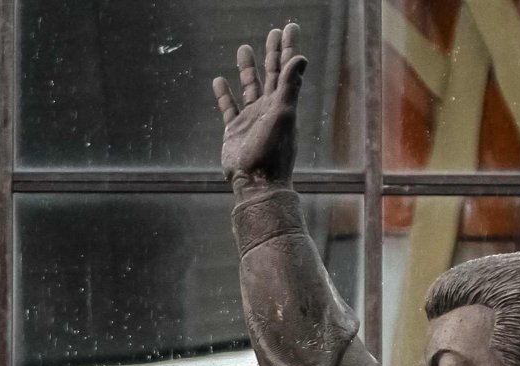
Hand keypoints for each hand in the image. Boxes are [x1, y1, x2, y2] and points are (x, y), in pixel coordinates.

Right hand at [213, 24, 306, 188]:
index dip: (287, 47)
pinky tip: (219, 80)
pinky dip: (224, 94)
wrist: (256, 184)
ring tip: (243, 48)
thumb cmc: (272, 152)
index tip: (289, 27)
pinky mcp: (234, 130)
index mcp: (282, 103)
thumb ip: (289, 86)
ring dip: (247, 68)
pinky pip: (228, 107)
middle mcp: (268, 108)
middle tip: (273, 32)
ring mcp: (251, 118)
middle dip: (272, 52)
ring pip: (249, 87)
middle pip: (270, 73)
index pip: (285, 68)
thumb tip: (300, 57)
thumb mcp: (283, 116)